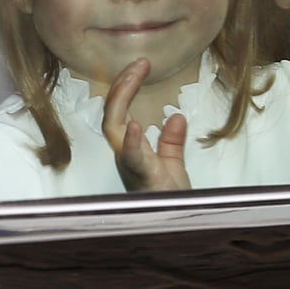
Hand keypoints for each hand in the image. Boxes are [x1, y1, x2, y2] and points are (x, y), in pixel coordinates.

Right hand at [101, 59, 191, 191]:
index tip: (142, 64)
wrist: (176, 227)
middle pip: (112, 114)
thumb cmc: (168, 201)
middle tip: (139, 63)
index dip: (127, 86)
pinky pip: (132, 160)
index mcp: (131, 149)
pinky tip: (135, 125)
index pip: (121, 111)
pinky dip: (132, 142)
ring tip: (135, 76)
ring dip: (123, 99)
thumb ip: (171, 142)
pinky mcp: (143, 180)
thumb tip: (176, 116)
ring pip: (114, 128)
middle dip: (122, 86)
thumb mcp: (172, 166)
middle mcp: (125, 154)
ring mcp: (131, 166)